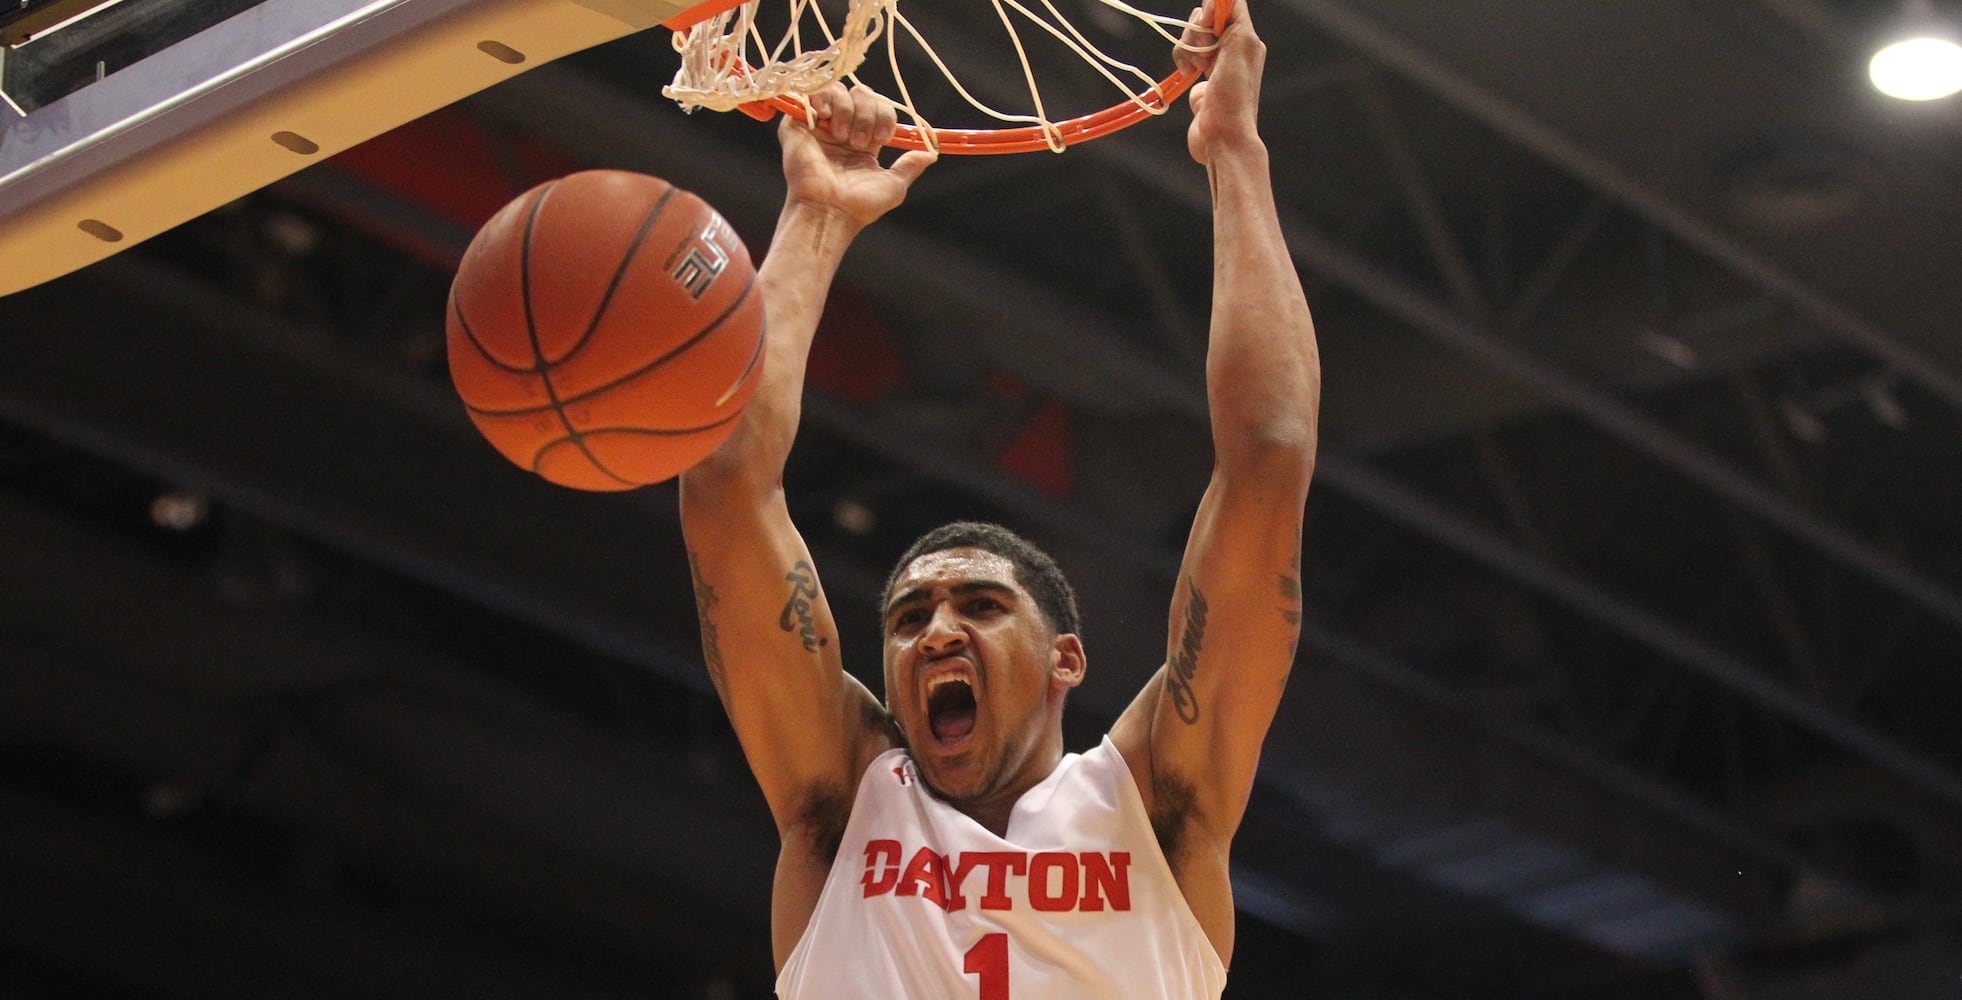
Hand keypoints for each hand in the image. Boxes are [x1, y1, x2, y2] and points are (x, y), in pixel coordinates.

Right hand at [779, 83, 936, 229]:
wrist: (828, 212)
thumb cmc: (859, 205)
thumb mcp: (894, 186)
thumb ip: (910, 166)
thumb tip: (932, 152)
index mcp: (863, 139)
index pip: (878, 107)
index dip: (884, 115)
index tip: (883, 138)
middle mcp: (841, 128)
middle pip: (861, 93)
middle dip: (868, 112)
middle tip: (860, 142)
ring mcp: (819, 125)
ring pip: (839, 90)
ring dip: (847, 109)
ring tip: (842, 137)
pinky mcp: (797, 123)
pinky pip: (810, 91)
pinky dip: (824, 98)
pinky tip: (827, 118)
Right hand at [1174, 0, 1265, 164]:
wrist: (1222, 138)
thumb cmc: (1234, 97)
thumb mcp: (1240, 47)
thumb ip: (1233, 18)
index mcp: (1246, 39)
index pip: (1230, 6)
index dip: (1213, 8)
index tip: (1207, 23)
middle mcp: (1232, 48)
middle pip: (1206, 19)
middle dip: (1197, 31)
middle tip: (1205, 51)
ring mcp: (1214, 64)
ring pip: (1192, 37)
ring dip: (1188, 48)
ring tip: (1195, 69)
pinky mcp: (1199, 79)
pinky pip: (1185, 57)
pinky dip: (1182, 61)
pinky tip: (1188, 74)